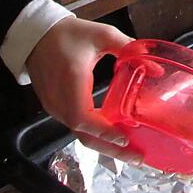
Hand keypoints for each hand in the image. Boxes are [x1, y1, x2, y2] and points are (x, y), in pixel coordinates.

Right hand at [26, 17, 136, 159]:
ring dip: (104, 146)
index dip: (103, 131)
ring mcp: (54, 108)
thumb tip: (156, 68)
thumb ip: (129, 48)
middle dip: (111, 149)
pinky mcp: (55, 109)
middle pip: (84, 135)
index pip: (82, 117)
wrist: (36, 36)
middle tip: (137, 157)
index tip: (124, 137)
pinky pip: (75, 128)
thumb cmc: (68, 35)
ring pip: (80, 135)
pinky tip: (113, 138)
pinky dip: (95, 137)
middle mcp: (59, 101)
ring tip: (130, 152)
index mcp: (71, 81)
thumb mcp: (102, 35)